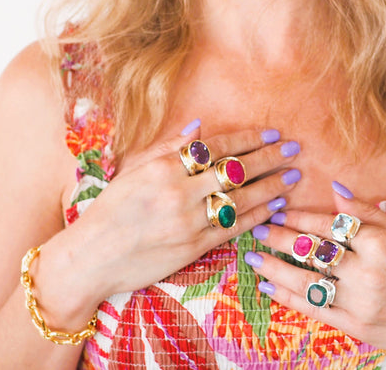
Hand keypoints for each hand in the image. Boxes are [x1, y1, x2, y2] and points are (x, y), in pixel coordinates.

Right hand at [51, 122, 301, 306]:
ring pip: (241, 199)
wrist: (91, 258)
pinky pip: (233, 229)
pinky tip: (275, 207)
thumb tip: (199, 126)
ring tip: (293, 176)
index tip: (272, 134)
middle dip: (269, 158)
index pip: (217, 147)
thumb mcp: (133, 169)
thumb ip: (168, 147)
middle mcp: (179, 191)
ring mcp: (188, 221)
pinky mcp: (193, 249)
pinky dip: (258, 216)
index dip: (248, 140)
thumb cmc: (109, 210)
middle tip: (294, 149)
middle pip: (235, 171)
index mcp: (164, 167)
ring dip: (272, 186)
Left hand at [244, 183, 385, 365]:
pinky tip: (270, 285)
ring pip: (307, 282)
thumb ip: (368, 212)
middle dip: (280, 238)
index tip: (278, 209)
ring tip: (253, 256)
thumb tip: (336, 189)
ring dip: (276, 267)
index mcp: (380, 243)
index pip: (329, 226)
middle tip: (256, 227)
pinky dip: (289, 298)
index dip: (300, 217)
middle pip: (313, 252)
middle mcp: (368, 272)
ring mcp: (361, 303)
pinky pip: (316, 310)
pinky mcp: (358, 328)